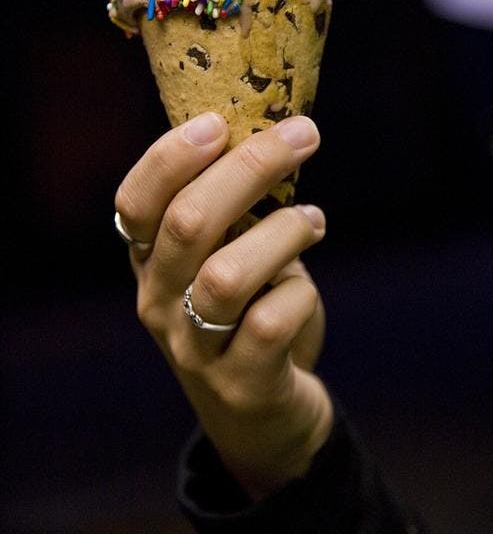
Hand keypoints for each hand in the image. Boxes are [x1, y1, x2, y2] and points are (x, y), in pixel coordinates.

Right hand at [115, 112, 332, 499]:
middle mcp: (158, 303)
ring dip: (282, 233)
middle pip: (187, 222)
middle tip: (302, 135)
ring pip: (227, 274)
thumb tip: (270, 135)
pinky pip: (270, 323)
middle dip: (249, 167)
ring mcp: (193, 348)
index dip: (170, 158)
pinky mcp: (239, 384)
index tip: (219, 122)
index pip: (135, 202)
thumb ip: (232, 210)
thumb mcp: (228, 256)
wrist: (263, 413)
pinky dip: (299, 291)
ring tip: (314, 220)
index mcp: (149, 261)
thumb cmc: (248, 311)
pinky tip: (306, 285)